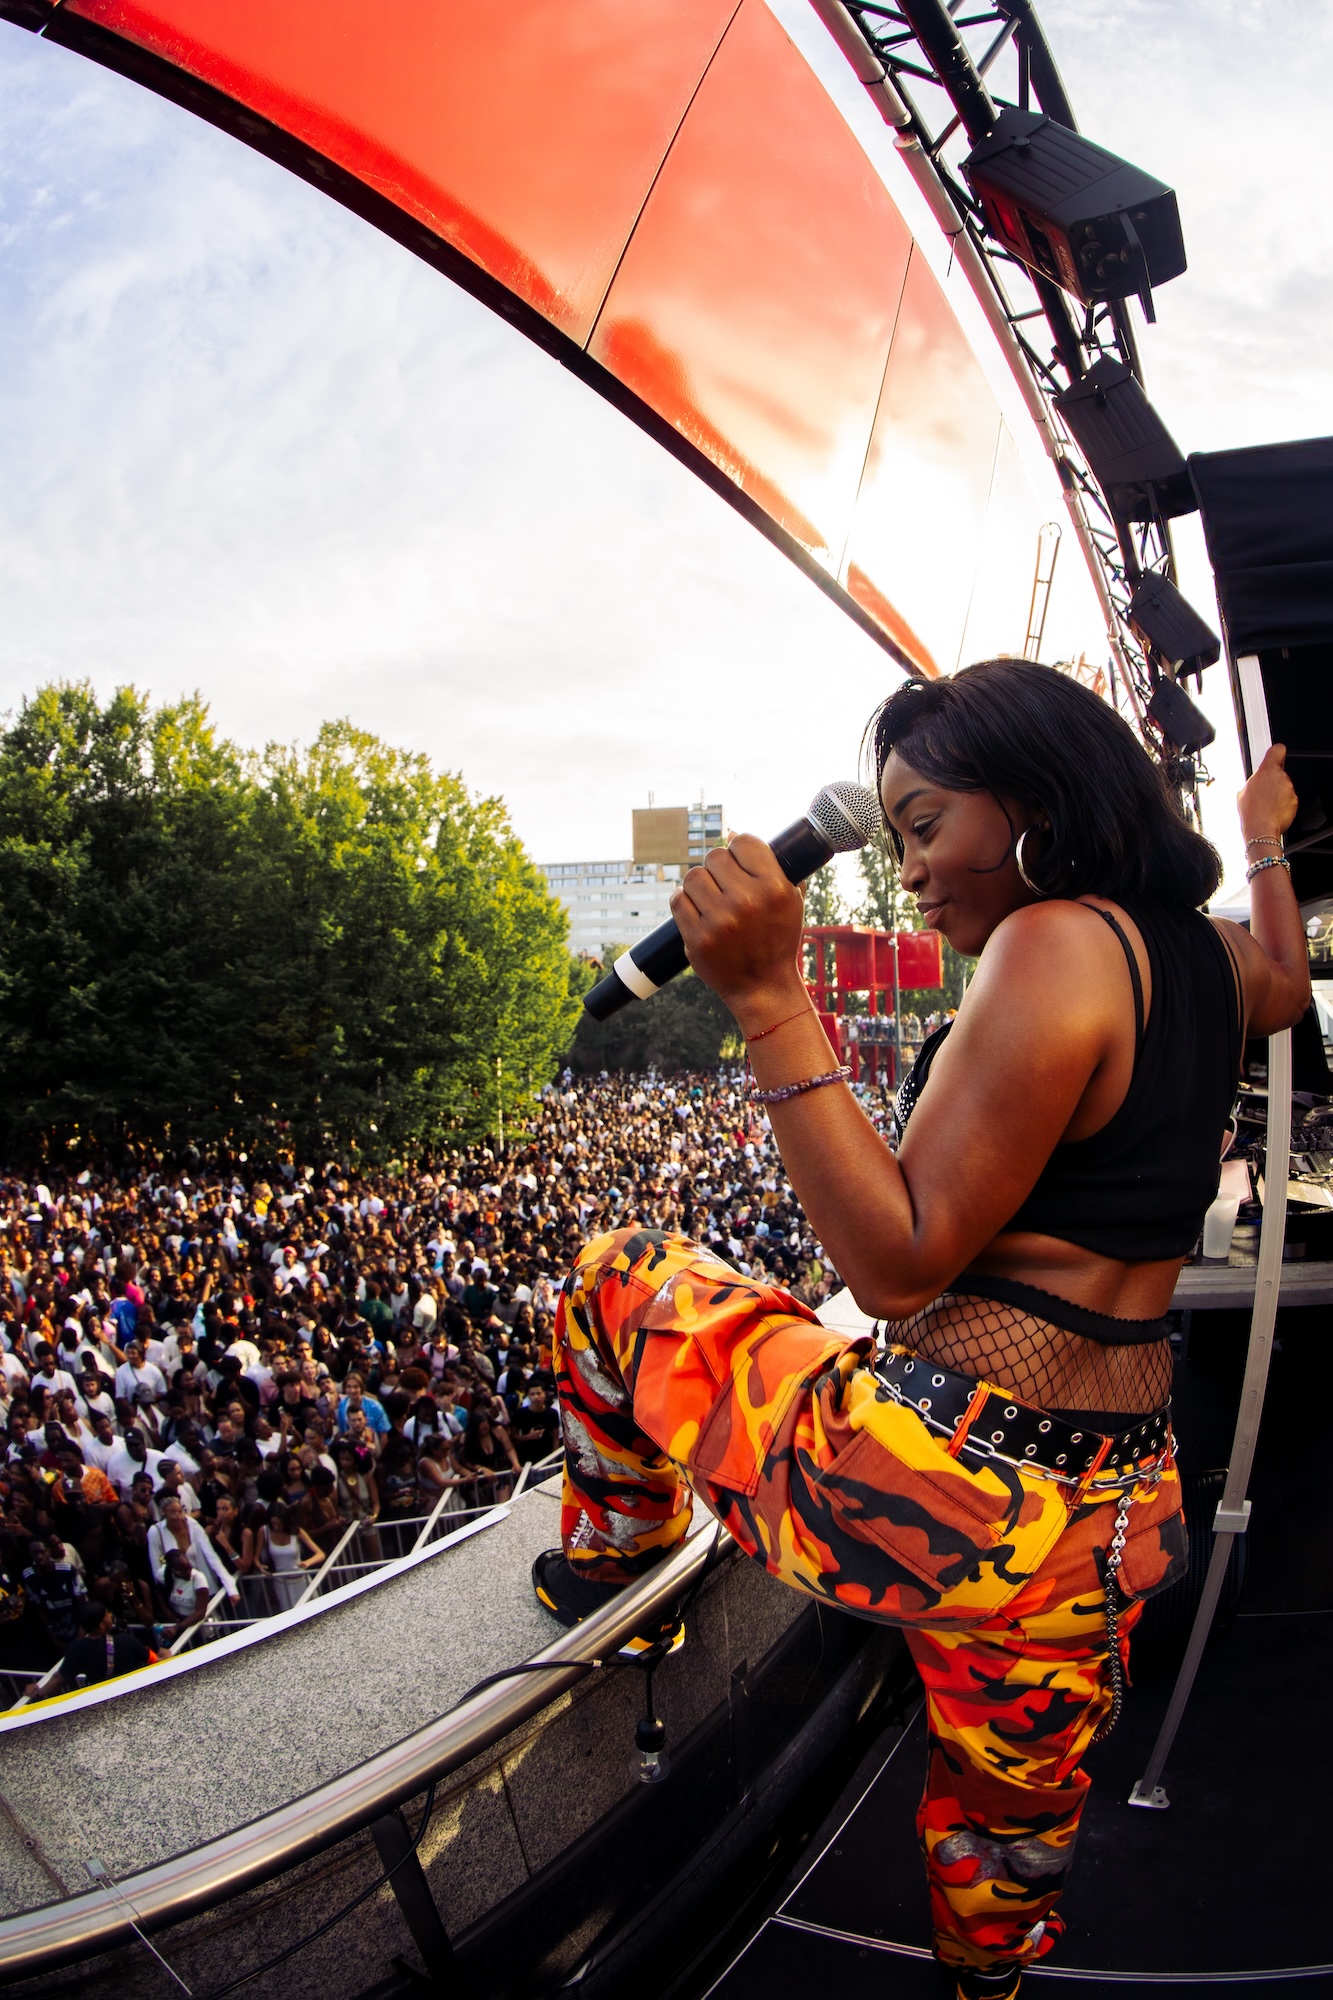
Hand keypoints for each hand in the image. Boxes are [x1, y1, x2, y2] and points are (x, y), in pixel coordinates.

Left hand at [669, 835, 805, 1026]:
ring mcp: (720, 921)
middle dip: (718, 868)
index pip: (743, 842)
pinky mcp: (697, 938)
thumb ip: (772, 865)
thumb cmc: (777, 938)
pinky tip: (697, 910)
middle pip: (715, 856)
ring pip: (693, 876)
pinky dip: (684, 902)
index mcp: (775, 888)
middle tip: (724, 885)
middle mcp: (747, 901)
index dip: (738, 849)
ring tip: (711, 899)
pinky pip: (678, 900)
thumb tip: (732, 833)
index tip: (739, 862)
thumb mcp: (791, 901)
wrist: (763, 986)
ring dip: (699, 884)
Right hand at [1239, 744, 1298, 844]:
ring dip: (1277, 793)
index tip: (1275, 754)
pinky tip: (1272, 810)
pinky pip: (1288, 798)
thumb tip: (1256, 782)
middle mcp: (1281, 777)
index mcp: (1267, 770)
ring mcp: (1289, 789)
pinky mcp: (1294, 800)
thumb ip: (1253, 781)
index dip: (1276, 752)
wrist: (1261, 828)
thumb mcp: (1243, 792)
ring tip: (1266, 804)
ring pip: (1283, 787)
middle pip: (1279, 772)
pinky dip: (1282, 803)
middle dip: (1272, 780)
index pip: (1277, 750)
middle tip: (1262, 792)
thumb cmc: (1251, 812)